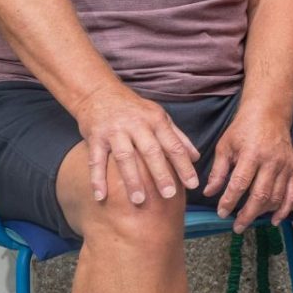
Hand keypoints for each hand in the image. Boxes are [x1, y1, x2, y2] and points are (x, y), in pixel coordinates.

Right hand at [74, 81, 200, 205]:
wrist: (99, 92)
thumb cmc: (134, 109)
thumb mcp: (159, 116)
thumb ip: (178, 137)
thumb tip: (196, 157)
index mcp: (156, 120)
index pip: (173, 145)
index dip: (184, 165)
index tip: (193, 184)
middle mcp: (136, 125)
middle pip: (151, 151)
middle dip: (161, 174)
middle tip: (170, 195)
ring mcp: (115, 131)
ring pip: (125, 157)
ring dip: (132, 179)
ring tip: (139, 200)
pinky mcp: (95, 137)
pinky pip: (96, 160)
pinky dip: (97, 179)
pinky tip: (100, 197)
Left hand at [203, 103, 292, 225]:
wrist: (270, 113)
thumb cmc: (244, 128)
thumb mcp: (225, 145)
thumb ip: (218, 170)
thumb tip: (209, 192)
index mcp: (251, 154)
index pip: (240, 184)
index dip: (229, 201)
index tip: (221, 212)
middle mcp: (271, 162)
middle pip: (260, 196)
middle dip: (247, 214)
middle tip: (236, 227)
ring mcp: (284, 166)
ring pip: (275, 197)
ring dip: (262, 213)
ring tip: (248, 220)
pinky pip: (291, 194)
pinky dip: (284, 209)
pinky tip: (275, 220)